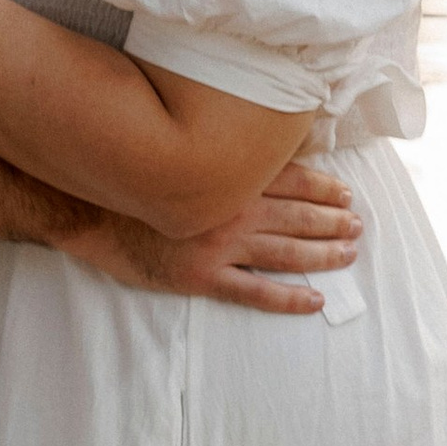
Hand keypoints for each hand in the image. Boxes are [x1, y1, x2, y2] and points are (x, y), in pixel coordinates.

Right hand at [63, 155, 360, 312]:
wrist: (88, 209)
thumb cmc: (133, 178)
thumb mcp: (178, 154)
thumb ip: (216, 154)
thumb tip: (250, 145)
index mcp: (227, 177)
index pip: (291, 178)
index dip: (323, 186)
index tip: (346, 192)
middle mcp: (231, 209)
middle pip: (297, 216)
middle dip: (333, 221)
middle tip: (358, 225)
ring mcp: (218, 245)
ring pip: (286, 252)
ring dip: (323, 254)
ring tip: (348, 254)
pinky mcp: (202, 276)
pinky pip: (255, 292)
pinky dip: (289, 298)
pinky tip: (314, 300)